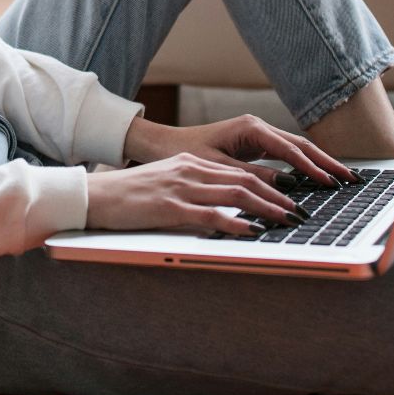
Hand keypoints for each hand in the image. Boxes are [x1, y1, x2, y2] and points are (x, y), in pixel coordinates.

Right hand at [85, 152, 310, 233]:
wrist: (94, 196)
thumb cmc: (126, 196)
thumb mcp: (164, 184)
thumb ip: (192, 190)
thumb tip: (220, 207)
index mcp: (190, 163)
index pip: (239, 172)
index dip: (269, 184)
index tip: (289, 198)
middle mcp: (190, 170)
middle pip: (244, 181)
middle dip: (277, 197)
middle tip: (300, 212)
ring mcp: (181, 188)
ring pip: (235, 194)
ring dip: (267, 209)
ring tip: (287, 221)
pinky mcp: (170, 208)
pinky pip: (211, 215)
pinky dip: (236, 223)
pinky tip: (253, 231)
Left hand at [124, 114, 360, 188]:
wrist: (163, 145)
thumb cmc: (184, 154)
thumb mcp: (218, 168)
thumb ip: (252, 177)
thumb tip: (286, 187)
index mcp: (250, 128)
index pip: (290, 150)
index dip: (312, 168)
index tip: (331, 183)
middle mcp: (258, 127)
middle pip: (301, 146)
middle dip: (327, 163)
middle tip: (351, 179)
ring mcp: (258, 134)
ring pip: (296, 149)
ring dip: (319, 164)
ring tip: (343, 179)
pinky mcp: (255, 144)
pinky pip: (286, 155)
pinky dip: (303, 166)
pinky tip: (318, 178)